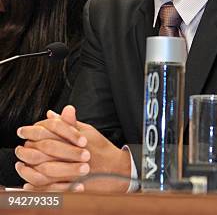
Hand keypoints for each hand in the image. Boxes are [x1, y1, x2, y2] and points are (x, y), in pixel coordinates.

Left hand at [15, 105, 130, 191]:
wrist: (115, 168)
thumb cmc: (101, 149)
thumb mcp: (88, 131)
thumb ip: (68, 123)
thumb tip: (51, 113)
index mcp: (75, 138)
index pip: (50, 130)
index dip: (33, 129)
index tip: (24, 130)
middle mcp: (73, 153)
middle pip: (44, 148)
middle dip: (28, 146)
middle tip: (21, 146)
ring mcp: (71, 169)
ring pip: (43, 167)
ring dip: (30, 164)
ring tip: (23, 162)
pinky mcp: (70, 184)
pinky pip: (48, 184)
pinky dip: (36, 181)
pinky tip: (30, 177)